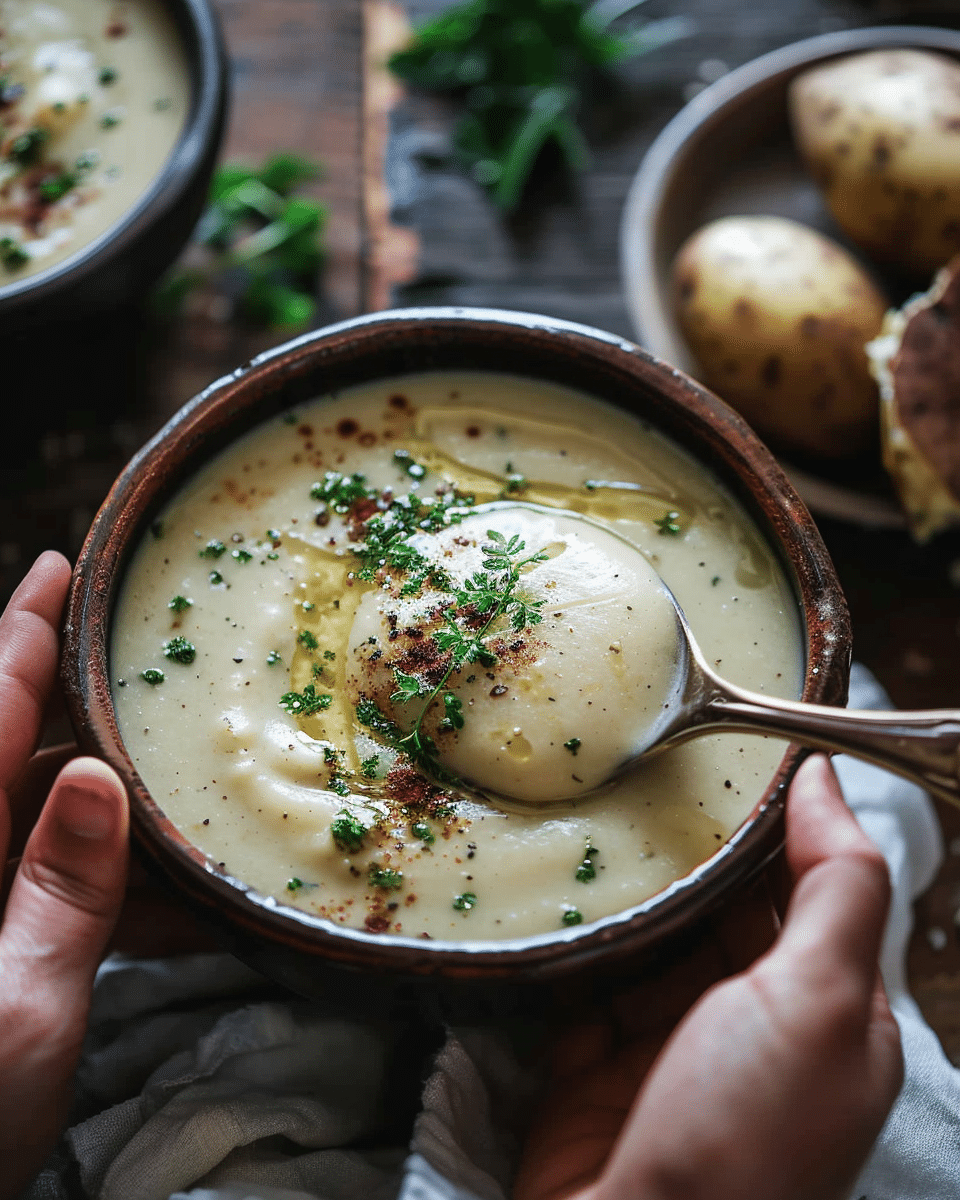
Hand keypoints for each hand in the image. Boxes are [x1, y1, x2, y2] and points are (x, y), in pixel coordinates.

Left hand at [0, 552, 128, 1198]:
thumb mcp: (16, 1009)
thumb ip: (58, 890)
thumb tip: (92, 780)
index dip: (19, 633)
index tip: (59, 565)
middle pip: (20, 756)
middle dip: (94, 720)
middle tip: (163, 682)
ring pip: (48, 824)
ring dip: (124, 821)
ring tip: (198, 816)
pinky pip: (55, 889)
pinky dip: (116, 891)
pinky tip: (181, 914)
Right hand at [515, 755, 903, 1199]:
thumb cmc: (746, 1140)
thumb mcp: (820, 1003)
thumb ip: (836, 885)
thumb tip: (826, 778)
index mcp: (826, 1014)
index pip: (808, 889)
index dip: (775, 821)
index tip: (730, 750)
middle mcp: (751, 1028)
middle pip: (721, 909)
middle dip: (689, 845)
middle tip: (646, 763)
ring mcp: (669, 1049)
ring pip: (650, 939)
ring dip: (625, 888)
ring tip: (593, 806)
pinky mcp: (593, 1066)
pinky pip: (583, 979)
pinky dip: (571, 940)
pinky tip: (551, 886)